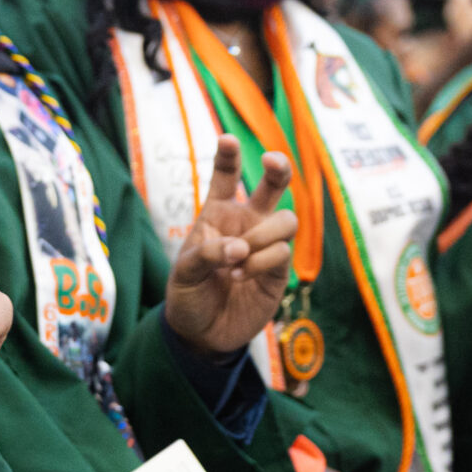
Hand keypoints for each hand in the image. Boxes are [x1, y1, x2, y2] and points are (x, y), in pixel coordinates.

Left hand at [164, 137, 296, 357]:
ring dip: (262, 236)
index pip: (227, 177)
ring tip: (238, 257)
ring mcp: (266, 244)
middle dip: (279, 168)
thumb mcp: (184, 272)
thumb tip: (239, 248)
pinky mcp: (279, 270)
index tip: (227, 139)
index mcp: (218, 213)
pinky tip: (239, 276)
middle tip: (273, 162)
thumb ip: (207, 254)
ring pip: (286, 219)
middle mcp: (247, 222)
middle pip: (274, 184)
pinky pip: (283, 252)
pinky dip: (261, 262)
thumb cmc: (188, 294)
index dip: (228, 156)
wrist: (201, 332)